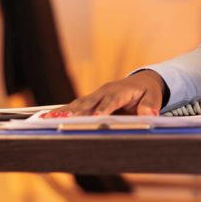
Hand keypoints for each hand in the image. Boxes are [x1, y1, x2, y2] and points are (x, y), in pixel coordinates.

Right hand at [45, 70, 166, 116]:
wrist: (142, 82)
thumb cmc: (147, 91)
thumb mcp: (154, 97)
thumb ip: (150, 105)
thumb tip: (149, 115)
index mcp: (121, 90)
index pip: (112, 100)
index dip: (104, 109)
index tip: (96, 118)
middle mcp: (105, 91)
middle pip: (89, 102)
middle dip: (76, 111)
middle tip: (62, 119)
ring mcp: (96, 96)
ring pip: (78, 104)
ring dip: (63, 111)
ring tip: (46, 119)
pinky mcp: (90, 101)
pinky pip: (75, 107)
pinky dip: (61, 112)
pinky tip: (46, 119)